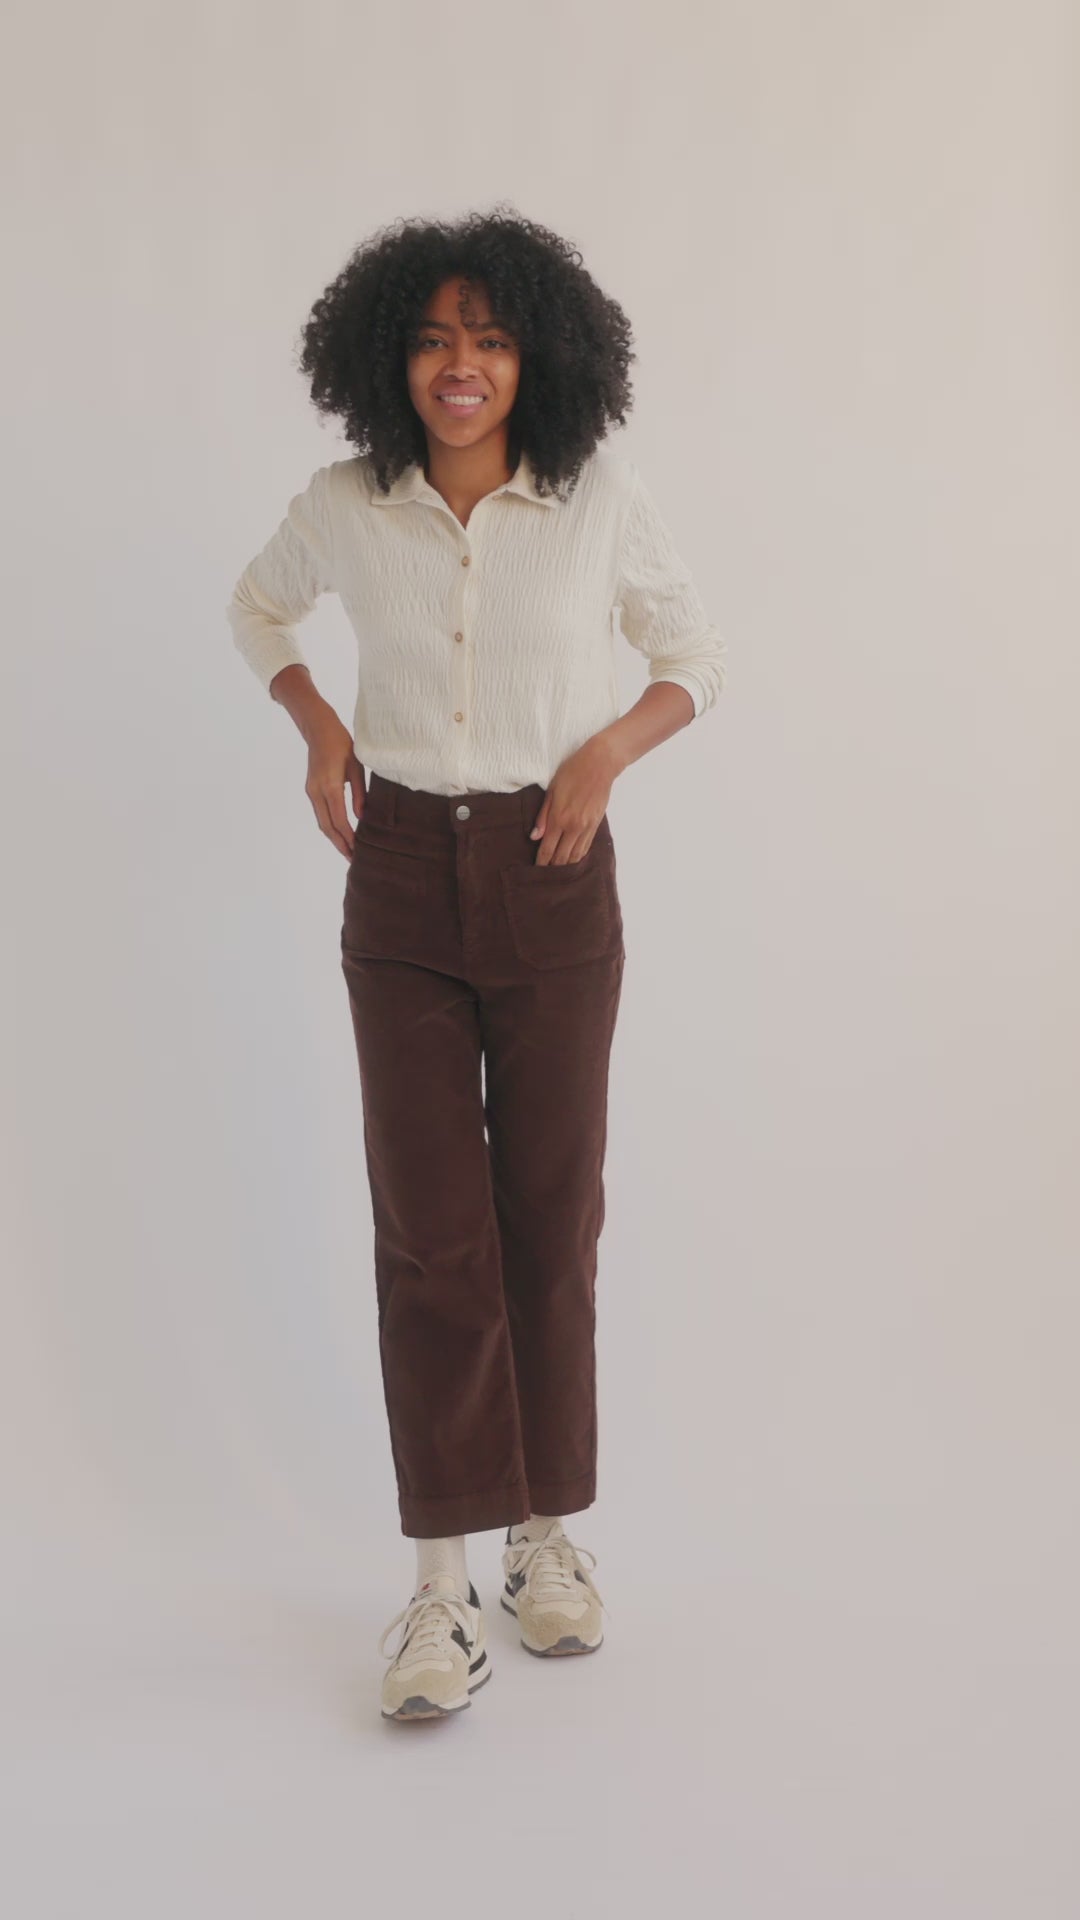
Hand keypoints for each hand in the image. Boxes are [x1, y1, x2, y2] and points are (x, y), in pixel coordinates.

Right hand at [304, 708, 365, 857]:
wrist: (319, 730)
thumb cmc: (342, 745)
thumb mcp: (357, 768)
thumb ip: (360, 794)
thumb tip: (362, 818)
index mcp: (330, 786)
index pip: (339, 819)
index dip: (348, 837)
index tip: (357, 850)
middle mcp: (317, 792)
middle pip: (326, 826)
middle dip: (339, 844)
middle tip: (352, 859)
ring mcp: (311, 791)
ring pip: (322, 822)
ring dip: (334, 837)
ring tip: (347, 850)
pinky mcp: (311, 789)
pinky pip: (320, 814)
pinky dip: (330, 826)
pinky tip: (340, 833)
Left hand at [529, 732, 625, 864]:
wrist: (599, 764)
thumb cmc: (571, 773)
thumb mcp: (551, 791)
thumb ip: (542, 816)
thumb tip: (534, 836)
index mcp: (559, 818)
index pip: (547, 849)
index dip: (541, 862)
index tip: (535, 870)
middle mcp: (573, 827)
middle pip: (561, 857)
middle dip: (552, 868)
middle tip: (544, 876)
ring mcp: (587, 827)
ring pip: (575, 855)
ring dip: (566, 865)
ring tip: (558, 871)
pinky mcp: (596, 825)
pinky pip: (586, 847)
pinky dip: (578, 856)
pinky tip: (572, 859)